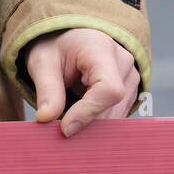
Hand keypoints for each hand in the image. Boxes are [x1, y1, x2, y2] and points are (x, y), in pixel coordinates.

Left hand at [24, 27, 139, 136]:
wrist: (70, 41)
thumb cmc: (57, 47)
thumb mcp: (42, 62)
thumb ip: (47, 90)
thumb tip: (46, 118)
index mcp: (102, 49)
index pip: (108, 89)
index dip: (88, 112)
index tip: (65, 129)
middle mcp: (124, 63)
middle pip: (112, 107)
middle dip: (86, 125)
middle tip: (58, 133)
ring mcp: (131, 79)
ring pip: (116, 117)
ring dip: (91, 128)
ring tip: (66, 124)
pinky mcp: (130, 93)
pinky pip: (116, 117)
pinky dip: (97, 126)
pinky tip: (79, 121)